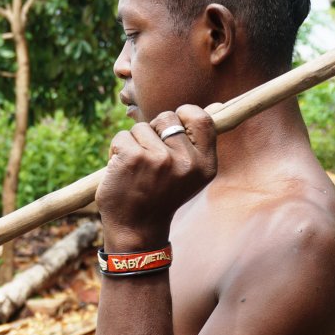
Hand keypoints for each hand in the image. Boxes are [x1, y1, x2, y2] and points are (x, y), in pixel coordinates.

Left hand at [96, 104, 217, 251]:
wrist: (136, 229)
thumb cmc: (161, 196)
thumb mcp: (190, 173)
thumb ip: (200, 141)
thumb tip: (218, 104)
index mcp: (206, 165)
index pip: (201, 118)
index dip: (183, 115)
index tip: (171, 132)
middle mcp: (186, 162)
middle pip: (166, 117)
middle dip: (154, 130)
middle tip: (151, 158)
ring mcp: (159, 159)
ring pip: (141, 127)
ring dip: (134, 143)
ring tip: (136, 169)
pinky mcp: (133, 158)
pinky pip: (122, 136)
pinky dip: (116, 150)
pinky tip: (121, 170)